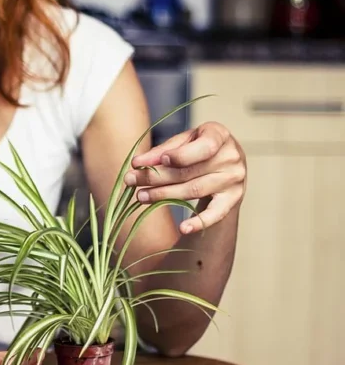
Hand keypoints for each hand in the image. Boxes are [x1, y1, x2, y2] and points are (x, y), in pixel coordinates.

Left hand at [123, 121, 246, 233]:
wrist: (225, 163)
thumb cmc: (198, 148)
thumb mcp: (183, 141)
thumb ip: (163, 151)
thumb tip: (137, 163)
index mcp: (219, 135)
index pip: (202, 147)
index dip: (180, 155)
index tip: (159, 160)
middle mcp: (231, 157)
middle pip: (189, 172)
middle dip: (156, 177)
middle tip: (131, 180)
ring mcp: (234, 180)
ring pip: (194, 190)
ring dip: (164, 195)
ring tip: (140, 196)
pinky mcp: (232, 199)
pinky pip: (215, 214)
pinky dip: (199, 222)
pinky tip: (183, 228)